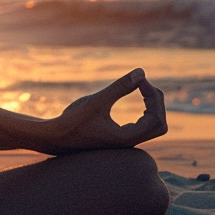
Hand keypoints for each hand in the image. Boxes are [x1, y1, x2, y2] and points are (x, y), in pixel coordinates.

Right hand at [43, 68, 166, 154]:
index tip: (140, 80)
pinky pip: (144, 125)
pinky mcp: (120, 137)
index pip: (156, 119)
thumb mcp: (96, 101)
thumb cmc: (72, 121)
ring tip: (142, 86)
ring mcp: (125, 141)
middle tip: (143, 82)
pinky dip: (146, 109)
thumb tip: (142, 72)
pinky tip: (138, 96)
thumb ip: (120, 87)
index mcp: (126, 138)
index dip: (153, 96)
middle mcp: (129, 143)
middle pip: (160, 125)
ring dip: (153, 105)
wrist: (54, 138)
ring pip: (154, 126)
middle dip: (157, 101)